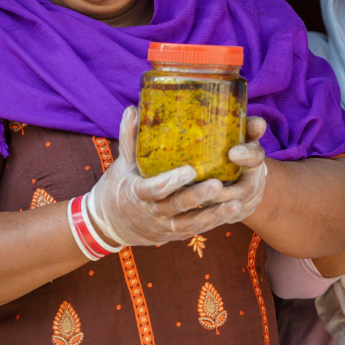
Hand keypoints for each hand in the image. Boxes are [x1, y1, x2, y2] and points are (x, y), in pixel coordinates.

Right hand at [88, 107, 265, 246]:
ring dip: (213, 214)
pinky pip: (195, 229)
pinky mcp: (173, 234)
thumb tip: (133, 109)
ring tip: (236, 204)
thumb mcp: (122, 164)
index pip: (153, 189)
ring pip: (190, 223)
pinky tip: (232, 210)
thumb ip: (130, 139)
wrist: (108, 223)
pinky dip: (213, 222)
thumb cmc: (119, 186)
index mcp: (136, 194)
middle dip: (198, 197)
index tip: (191, 170)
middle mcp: (150, 213)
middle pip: (176, 206)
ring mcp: (163, 226)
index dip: (170, 182)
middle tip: (218, 184)